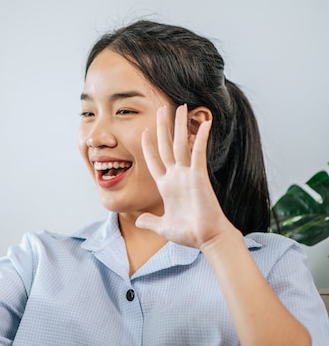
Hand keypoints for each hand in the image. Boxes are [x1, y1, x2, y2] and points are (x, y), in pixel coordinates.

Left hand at [135, 104, 235, 248]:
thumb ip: (150, 221)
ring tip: (179, 107)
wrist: (207, 238)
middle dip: (163, 127)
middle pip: (167, 146)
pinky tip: (202, 123)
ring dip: (179, 126)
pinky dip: (200, 138)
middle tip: (161, 109)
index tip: (144, 132)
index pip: (154, 161)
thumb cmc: (188, 233)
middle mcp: (176, 176)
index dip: (148, 147)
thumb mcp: (163, 226)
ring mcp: (187, 175)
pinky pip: (199, 153)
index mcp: (166, 186)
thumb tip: (138, 220)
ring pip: (182, 144)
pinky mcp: (199, 176)